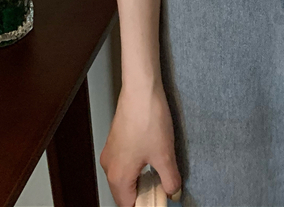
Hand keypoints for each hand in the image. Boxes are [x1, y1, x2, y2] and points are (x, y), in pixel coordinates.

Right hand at [100, 80, 182, 205]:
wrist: (140, 89)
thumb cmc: (148, 119)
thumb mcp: (165, 155)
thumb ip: (170, 180)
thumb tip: (173, 193)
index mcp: (118, 176)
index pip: (129, 206)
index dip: (146, 205)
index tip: (160, 199)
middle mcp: (109, 166)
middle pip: (124, 193)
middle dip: (143, 194)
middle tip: (163, 188)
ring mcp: (110, 152)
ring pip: (124, 177)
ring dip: (140, 180)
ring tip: (160, 172)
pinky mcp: (115, 140)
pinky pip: (124, 163)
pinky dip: (137, 167)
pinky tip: (152, 157)